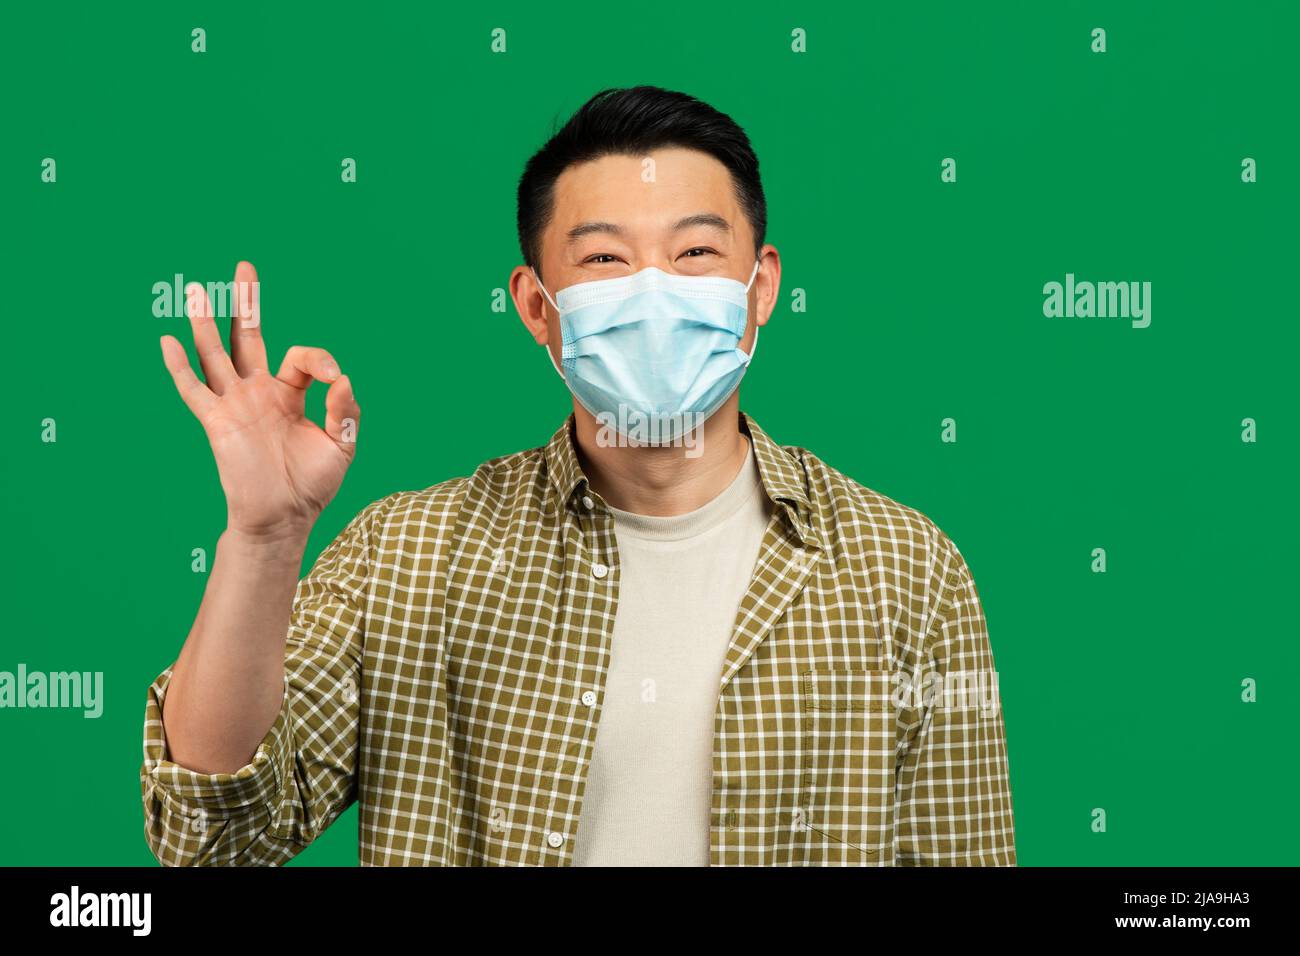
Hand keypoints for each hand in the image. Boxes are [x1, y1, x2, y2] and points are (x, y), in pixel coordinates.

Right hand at [160, 261, 359, 539]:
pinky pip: (194, 390)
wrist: (285, 518)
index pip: (301, 358)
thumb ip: (344, 409)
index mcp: (290, 395)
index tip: (334, 379)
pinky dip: (180, 366)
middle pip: (248, 337)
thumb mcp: (341, 443)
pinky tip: (168, 341)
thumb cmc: (313, 484)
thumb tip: (341, 378)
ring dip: (205, 322)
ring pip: (216, 354)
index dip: (320, 361)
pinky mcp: (217, 422)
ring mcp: (236, 404)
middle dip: (246, 302)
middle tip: (243, 267)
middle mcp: (260, 393)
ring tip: (194, 289)